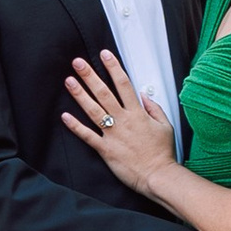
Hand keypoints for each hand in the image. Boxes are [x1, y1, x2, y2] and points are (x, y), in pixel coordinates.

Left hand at [61, 49, 174, 192]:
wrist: (157, 175)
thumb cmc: (161, 153)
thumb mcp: (164, 125)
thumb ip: (154, 108)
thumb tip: (144, 95)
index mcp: (137, 113)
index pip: (123, 84)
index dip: (113, 67)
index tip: (104, 55)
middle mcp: (123, 121)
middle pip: (104, 92)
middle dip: (90, 75)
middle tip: (78, 63)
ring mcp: (112, 134)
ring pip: (93, 110)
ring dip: (80, 95)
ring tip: (69, 81)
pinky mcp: (105, 149)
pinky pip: (87, 135)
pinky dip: (75, 126)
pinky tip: (65, 116)